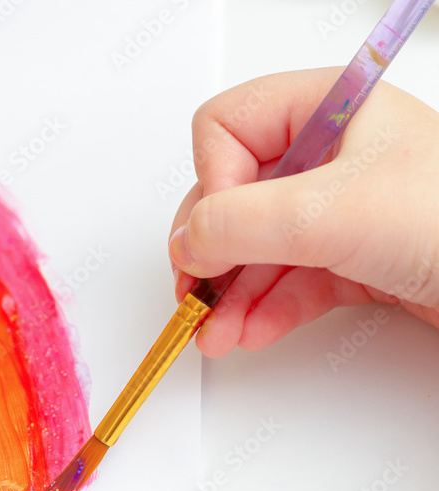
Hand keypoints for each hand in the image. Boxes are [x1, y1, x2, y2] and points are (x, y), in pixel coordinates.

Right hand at [168, 68, 438, 356]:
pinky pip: (288, 280)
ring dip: (229, 292)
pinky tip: (248, 331)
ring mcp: (342, 209)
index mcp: (330, 107)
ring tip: (214, 329)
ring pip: (257, 246)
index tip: (215, 229)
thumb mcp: (332, 212)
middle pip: (233, 194)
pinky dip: (262, 308)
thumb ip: (240, 222)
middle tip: (194, 289)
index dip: (212, 181)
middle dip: (211, 249)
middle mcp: (331, 154)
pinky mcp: (355, 259)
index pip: (227, 128)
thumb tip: (187, 241)